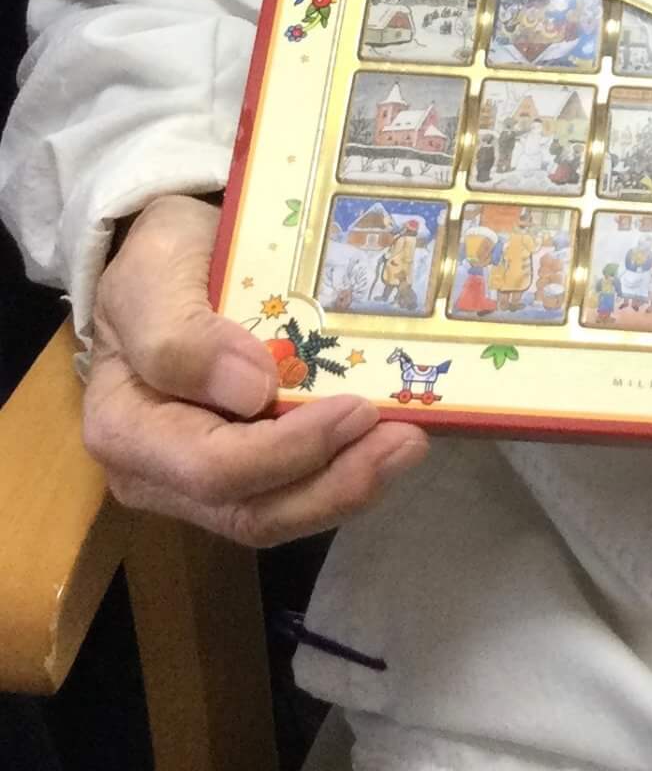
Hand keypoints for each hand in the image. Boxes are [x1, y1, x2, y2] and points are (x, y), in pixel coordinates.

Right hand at [84, 193, 427, 545]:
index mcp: (123, 428)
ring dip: (349, 486)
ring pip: (280, 514)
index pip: (211, 468)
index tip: (355, 408)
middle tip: (406, 439)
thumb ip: (179, 334)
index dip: (288, 451)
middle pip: (251, 512)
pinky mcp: (245, 473)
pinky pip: (295, 492)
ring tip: (408, 444)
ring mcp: (199, 482)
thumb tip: (249, 392)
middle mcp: (156, 473)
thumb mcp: (155, 271)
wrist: (179, 255)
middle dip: (335, 484)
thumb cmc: (164, 261)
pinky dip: (345, 473)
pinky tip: (389, 440)